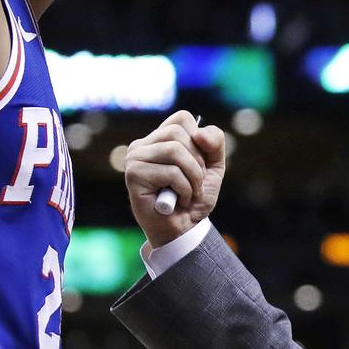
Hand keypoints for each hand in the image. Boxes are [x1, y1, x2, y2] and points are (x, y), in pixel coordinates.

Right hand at [124, 110, 226, 246]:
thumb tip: (199, 133)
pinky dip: (184, 189)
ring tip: (188, 193)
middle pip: (178, 133)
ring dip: (193, 177)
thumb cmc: (194, 198)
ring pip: (175, 150)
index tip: (199, 165)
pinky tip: (178, 201)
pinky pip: (170, 171)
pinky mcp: (133, 175)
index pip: (182, 118)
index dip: (199, 141)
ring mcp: (134, 159)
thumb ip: (214, 142)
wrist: (183, 231)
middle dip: (197, 161)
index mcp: (158, 139)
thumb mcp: (213, 166)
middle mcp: (142, 145)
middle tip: (195, 183)